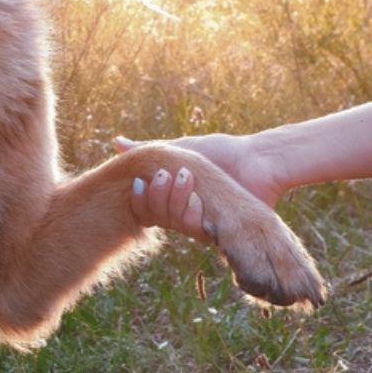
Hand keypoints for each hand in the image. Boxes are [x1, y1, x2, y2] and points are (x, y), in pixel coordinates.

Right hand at [114, 132, 287, 241]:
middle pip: (154, 215)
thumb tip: (115, 142)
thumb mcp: (180, 149)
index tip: (140, 183)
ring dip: (176, 200)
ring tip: (188, 178)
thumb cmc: (220, 152)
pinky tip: (200, 199)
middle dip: (157, 196)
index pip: (144, 207)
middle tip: (167, 175)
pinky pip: (194, 230)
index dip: (140, 199)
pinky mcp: (216, 230)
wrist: (256, 161)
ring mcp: (198, 222)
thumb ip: (147, 150)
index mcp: (170, 197)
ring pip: (172, 223)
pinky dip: (193, 214)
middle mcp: (181, 213)